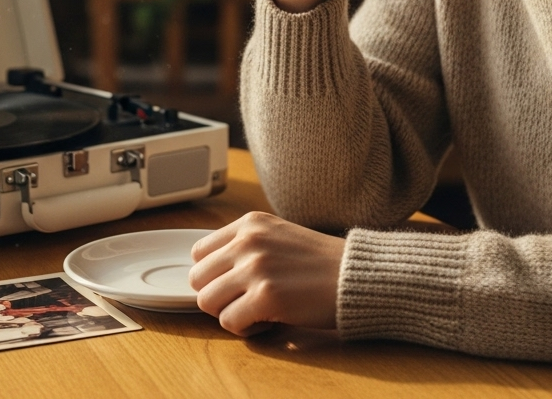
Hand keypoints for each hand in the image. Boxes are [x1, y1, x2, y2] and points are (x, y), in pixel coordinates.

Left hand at [189, 211, 344, 336]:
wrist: (353, 275)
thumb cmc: (318, 261)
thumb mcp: (276, 235)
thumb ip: (245, 245)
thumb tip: (209, 272)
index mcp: (249, 223)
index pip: (199, 253)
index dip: (213, 275)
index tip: (234, 284)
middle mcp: (248, 240)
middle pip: (198, 278)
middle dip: (217, 295)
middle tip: (244, 300)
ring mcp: (255, 267)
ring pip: (207, 301)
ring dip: (229, 312)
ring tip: (255, 310)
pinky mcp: (265, 296)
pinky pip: (228, 322)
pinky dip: (245, 328)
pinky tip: (268, 320)